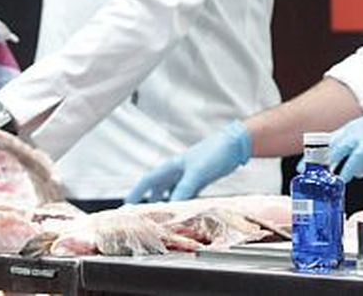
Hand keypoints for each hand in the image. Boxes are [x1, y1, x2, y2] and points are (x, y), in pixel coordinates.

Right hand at [126, 121, 251, 202]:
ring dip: (165, 202)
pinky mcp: (200, 179)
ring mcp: (188, 175)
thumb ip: (184, 190)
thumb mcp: (197, 173)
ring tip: (161, 216)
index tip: (127, 206)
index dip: (136, 193)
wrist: (235, 145)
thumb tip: (172, 207)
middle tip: (143, 214)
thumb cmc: (215, 152)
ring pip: (171, 191)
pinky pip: (185, 193)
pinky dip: (181, 202)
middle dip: (148, 200)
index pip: (147, 181)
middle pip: (157, 187)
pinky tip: (183, 210)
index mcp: (171, 167)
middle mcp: (177, 171)